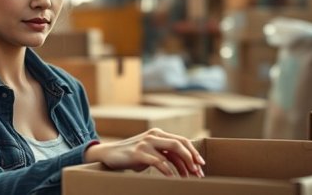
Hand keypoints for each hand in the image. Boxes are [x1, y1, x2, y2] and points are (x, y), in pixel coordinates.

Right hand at [84, 128, 204, 177]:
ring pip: (171, 151)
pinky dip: (168, 171)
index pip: (182, 141)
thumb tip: (186, 165)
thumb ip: (165, 153)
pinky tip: (172, 178)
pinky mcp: (138, 152)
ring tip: (188, 177)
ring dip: (183, 166)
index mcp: (159, 134)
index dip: (193, 152)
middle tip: (198, 172)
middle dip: (192, 158)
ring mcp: (146, 143)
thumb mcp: (151, 151)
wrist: (110, 154)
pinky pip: (158, 161)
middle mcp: (154, 135)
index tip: (201, 165)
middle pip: (180, 144)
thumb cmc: (133, 155)